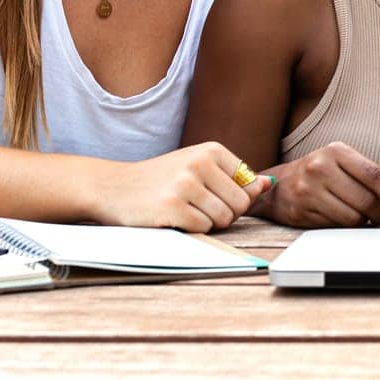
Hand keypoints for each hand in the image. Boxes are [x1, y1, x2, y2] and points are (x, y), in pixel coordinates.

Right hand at [93, 142, 271, 231]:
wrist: (112, 186)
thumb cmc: (161, 180)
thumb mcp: (198, 169)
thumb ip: (234, 178)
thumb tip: (267, 186)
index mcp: (212, 150)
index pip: (249, 186)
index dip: (233, 198)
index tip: (211, 195)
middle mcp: (200, 163)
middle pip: (240, 204)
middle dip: (224, 214)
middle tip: (197, 207)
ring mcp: (185, 185)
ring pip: (223, 219)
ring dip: (207, 223)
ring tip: (184, 211)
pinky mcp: (171, 207)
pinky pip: (203, 229)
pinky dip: (192, 230)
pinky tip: (173, 219)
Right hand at [266, 141, 379, 227]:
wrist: (277, 186)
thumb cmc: (319, 175)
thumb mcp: (347, 167)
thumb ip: (378, 179)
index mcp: (337, 151)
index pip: (376, 175)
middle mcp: (321, 166)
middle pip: (367, 200)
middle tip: (379, 215)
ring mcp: (309, 189)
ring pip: (353, 217)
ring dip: (363, 221)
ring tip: (358, 215)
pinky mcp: (301, 210)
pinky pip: (336, 227)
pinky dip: (345, 227)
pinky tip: (339, 218)